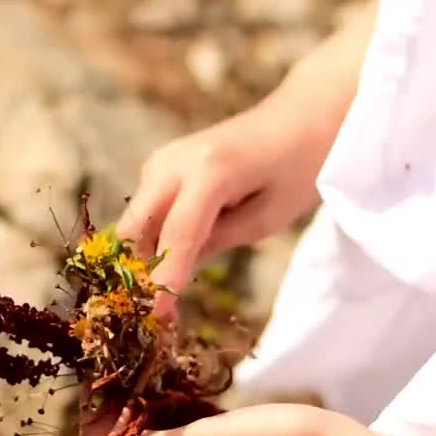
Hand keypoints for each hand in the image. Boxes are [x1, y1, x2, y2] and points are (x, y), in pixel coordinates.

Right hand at [118, 109, 321, 318]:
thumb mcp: (267, 218)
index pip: (176, 237)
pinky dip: (154, 235)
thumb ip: (217, 243)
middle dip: (139, 269)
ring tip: (174, 282)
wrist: (300, 117)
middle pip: (135, 227)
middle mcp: (174, 161)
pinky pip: (146, 209)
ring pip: (135, 221)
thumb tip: (173, 270)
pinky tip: (181, 251)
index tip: (158, 317)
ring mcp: (162, 158)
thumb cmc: (298, 168)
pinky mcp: (161, 163)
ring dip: (146, 253)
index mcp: (209, 172)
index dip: (165, 281)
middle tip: (160, 305)